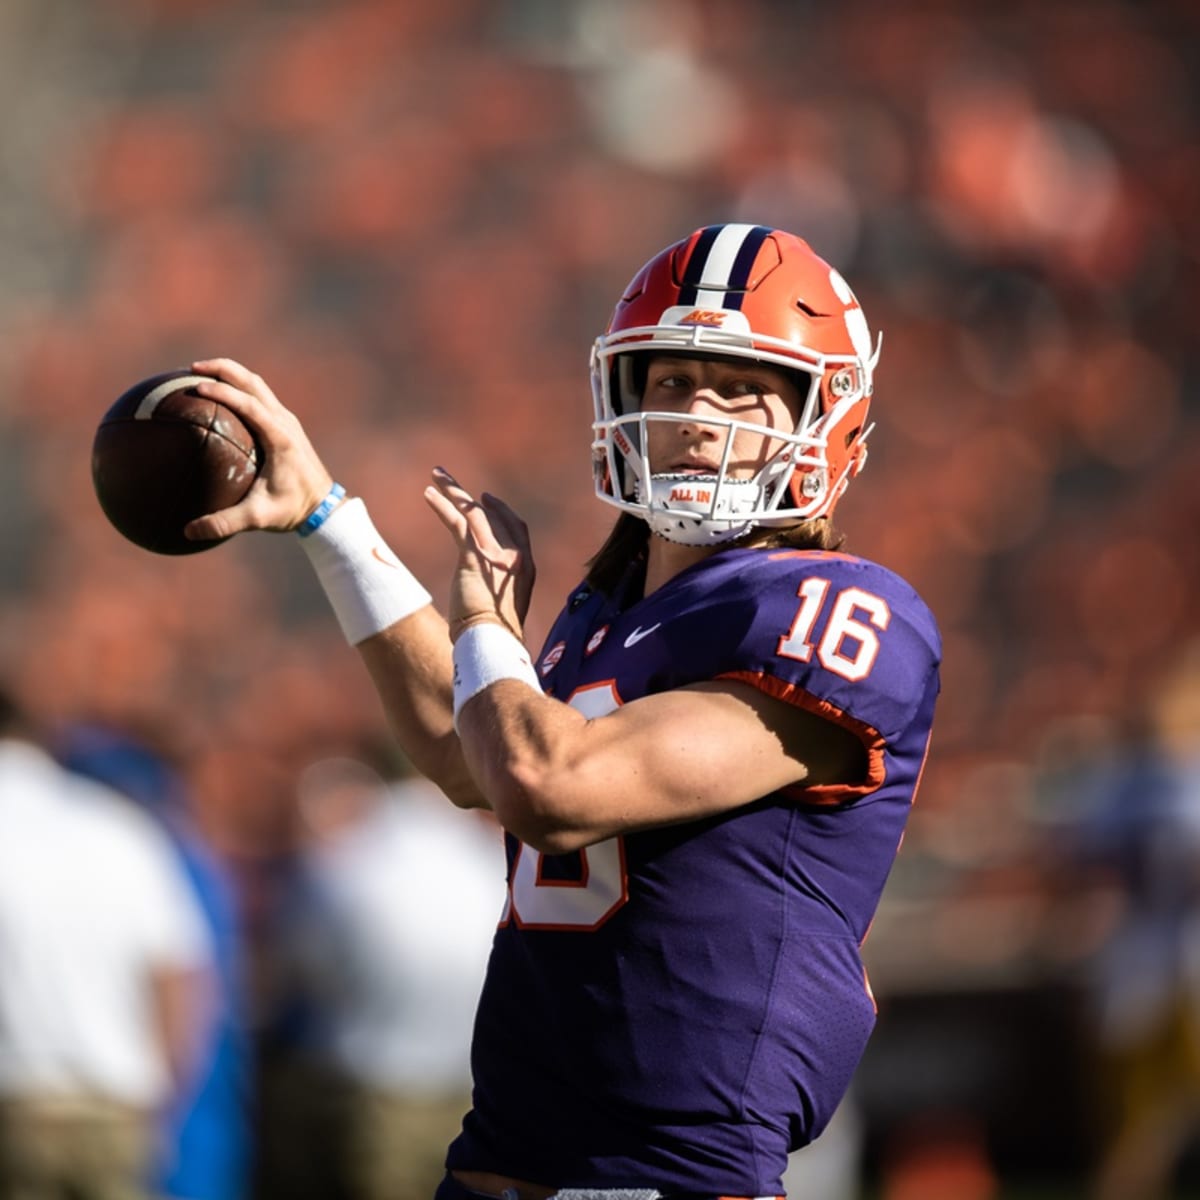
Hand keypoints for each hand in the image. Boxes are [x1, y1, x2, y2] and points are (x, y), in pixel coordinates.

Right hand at [182, 358, 335, 540]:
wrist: (323, 507)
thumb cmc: (292, 510)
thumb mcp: (258, 518)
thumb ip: (225, 523)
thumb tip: (189, 531)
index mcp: (280, 438)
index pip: (250, 404)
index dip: (224, 392)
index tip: (196, 386)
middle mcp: (285, 422)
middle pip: (253, 382)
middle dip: (223, 369)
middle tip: (191, 369)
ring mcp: (287, 421)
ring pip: (258, 385)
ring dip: (231, 375)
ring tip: (200, 375)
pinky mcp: (286, 425)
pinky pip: (260, 398)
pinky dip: (238, 390)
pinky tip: (218, 398)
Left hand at [424, 468, 535, 640]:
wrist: (493, 642)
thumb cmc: (495, 637)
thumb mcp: (502, 613)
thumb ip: (498, 597)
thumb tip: (485, 605)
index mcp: (526, 568)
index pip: (517, 528)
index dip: (502, 511)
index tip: (486, 499)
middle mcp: (515, 556)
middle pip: (493, 514)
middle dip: (471, 496)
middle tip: (451, 480)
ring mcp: (496, 553)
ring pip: (473, 511)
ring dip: (453, 490)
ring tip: (436, 473)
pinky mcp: (474, 555)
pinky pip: (456, 522)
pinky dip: (442, 506)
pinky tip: (428, 493)